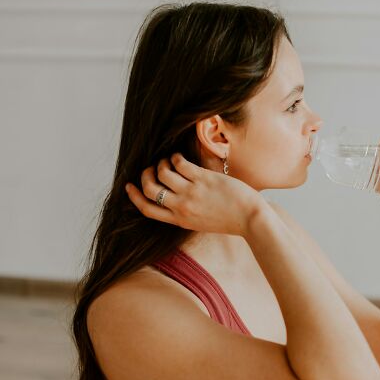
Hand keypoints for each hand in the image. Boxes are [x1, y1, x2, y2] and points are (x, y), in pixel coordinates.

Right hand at [125, 152, 262, 236]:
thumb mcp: (201, 223)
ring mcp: (191, 193)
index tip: (129, 187)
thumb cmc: (230, 220)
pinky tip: (180, 157)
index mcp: (180, 220)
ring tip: (168, 161)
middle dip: (145, 176)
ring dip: (161, 163)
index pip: (148, 209)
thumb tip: (174, 195)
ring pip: (162, 174)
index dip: (135, 197)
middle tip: (150, 169)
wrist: (250, 219)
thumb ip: (185, 212)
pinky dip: (175, 157)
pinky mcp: (202, 179)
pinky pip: (179, 164)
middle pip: (150, 190)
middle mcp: (182, 207)